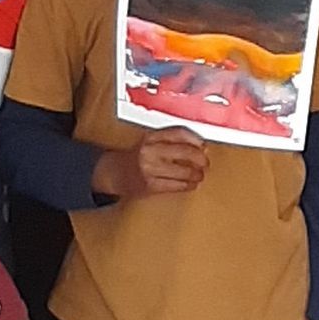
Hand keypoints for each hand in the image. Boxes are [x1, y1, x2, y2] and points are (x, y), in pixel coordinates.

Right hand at [92, 128, 209, 200]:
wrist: (113, 173)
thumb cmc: (136, 157)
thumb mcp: (149, 143)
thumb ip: (170, 141)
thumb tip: (200, 146)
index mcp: (150, 137)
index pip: (178, 133)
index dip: (195, 139)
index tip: (203, 144)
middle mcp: (150, 151)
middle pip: (185, 152)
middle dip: (200, 158)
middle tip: (205, 162)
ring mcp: (150, 169)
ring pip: (184, 171)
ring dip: (197, 174)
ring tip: (200, 175)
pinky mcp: (150, 186)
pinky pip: (177, 186)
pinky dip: (188, 185)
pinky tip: (191, 184)